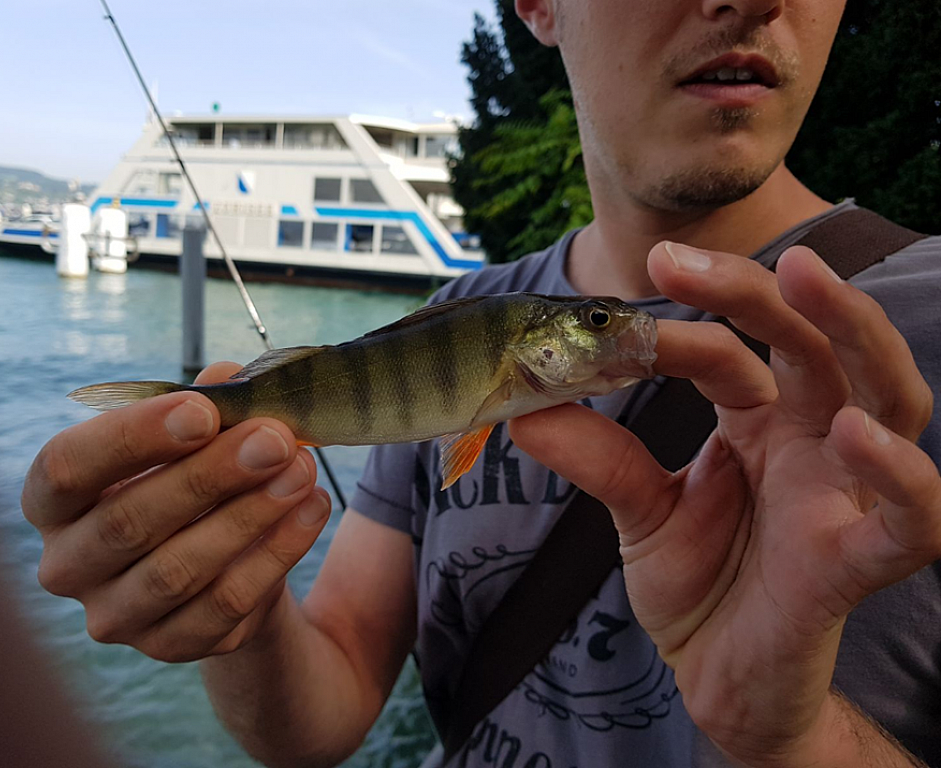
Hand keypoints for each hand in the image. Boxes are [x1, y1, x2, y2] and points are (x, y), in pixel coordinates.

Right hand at [23, 362, 330, 662]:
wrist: (229, 560)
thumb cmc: (195, 479)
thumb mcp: (196, 436)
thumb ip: (206, 404)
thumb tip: (229, 380)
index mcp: (53, 502)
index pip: (66, 468)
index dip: (134, 436)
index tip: (203, 411)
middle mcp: (67, 565)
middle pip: (129, 521)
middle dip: (210, 475)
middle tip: (275, 439)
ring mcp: (115, 615)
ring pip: (179, 569)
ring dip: (250, 515)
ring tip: (302, 471)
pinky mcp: (170, 645)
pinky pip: (225, 604)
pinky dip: (275, 554)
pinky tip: (311, 509)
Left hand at [511, 243, 940, 766]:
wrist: (716, 674)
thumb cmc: (698, 582)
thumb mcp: (637, 509)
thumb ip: (598, 456)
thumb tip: (525, 408)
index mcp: (765, 422)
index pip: (739, 350)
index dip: (699, 316)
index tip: (643, 280)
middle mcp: (813, 444)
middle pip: (818, 346)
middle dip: (767, 293)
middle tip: (689, 259)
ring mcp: (842, 497)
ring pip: (891, 400)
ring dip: (859, 335)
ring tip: (809, 282)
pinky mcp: (854, 563)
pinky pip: (911, 520)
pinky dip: (902, 476)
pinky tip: (858, 437)